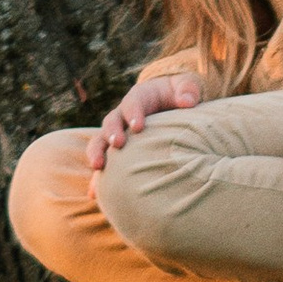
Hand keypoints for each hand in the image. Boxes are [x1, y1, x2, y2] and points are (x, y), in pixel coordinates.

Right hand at [85, 71, 200, 170]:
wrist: (170, 104)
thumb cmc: (180, 94)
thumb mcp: (186, 86)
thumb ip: (188, 90)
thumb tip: (187, 102)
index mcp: (139, 98)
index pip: (132, 103)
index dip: (134, 113)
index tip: (139, 127)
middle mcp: (123, 115)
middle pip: (111, 121)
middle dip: (112, 132)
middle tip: (117, 144)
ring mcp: (118, 133)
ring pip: (100, 141)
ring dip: (97, 153)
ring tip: (98, 168)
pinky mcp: (118, 151)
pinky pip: (105, 164)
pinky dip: (98, 179)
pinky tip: (93, 194)